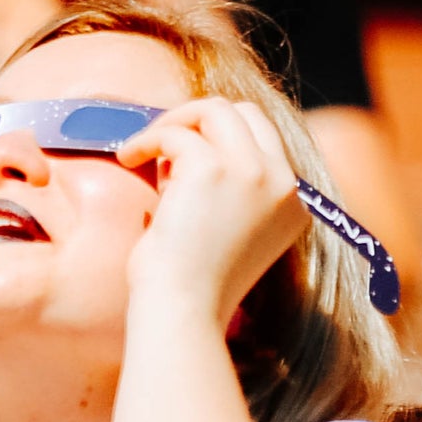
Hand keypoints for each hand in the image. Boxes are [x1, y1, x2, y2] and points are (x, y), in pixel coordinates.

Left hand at [117, 97, 309, 327]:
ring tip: (138, 151)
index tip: (179, 160)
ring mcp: (252, 172)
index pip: (263, 138)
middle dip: (198, 120)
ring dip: (172, 124)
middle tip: (159, 144)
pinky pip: (176, 133)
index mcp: (294, 202)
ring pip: (214, 110)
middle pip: (245, 113)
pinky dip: (147, 139)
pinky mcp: (213, 170)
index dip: (217, 139)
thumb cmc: (188, 284)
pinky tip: (127, 159)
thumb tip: (188, 146)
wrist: (181, 311)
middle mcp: (282, 182)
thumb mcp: (224, 231)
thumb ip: (224, 191)